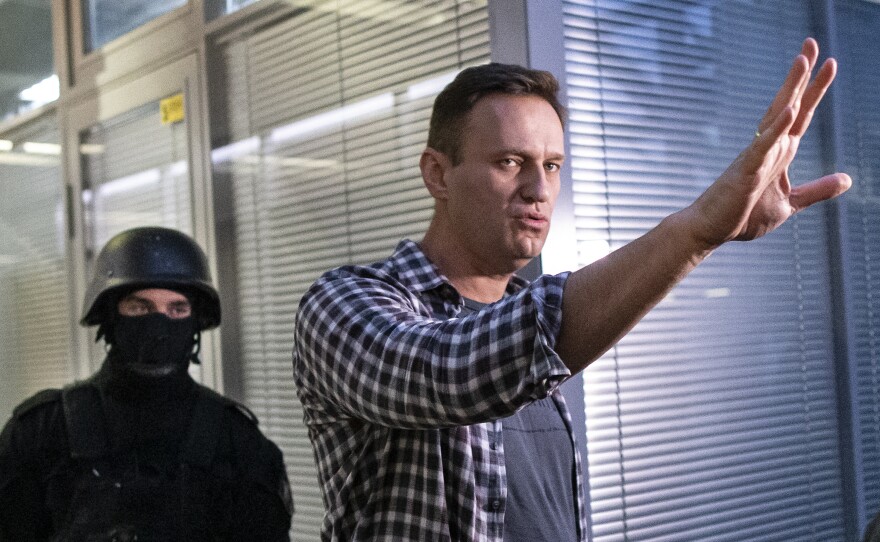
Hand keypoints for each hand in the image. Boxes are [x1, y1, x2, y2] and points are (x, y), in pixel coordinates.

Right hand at [685, 37, 850, 246]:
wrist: (708, 230)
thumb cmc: (742, 216)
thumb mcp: (789, 203)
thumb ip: (817, 190)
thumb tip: (847, 179)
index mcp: (779, 154)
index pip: (801, 115)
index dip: (815, 90)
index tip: (828, 63)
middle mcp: (767, 148)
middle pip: (789, 105)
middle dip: (803, 76)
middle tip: (812, 43)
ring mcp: (755, 157)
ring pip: (776, 117)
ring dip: (791, 89)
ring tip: (802, 61)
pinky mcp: (745, 171)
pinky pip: (762, 146)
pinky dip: (776, 128)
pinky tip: (790, 110)